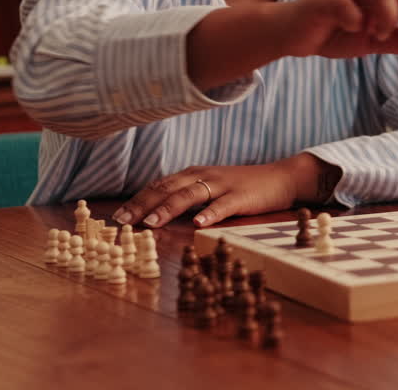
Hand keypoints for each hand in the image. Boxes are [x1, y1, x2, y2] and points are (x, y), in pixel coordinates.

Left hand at [111, 153, 341, 227]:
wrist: (280, 178)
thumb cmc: (241, 187)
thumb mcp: (210, 187)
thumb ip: (186, 196)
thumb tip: (155, 213)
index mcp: (193, 174)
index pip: (159, 185)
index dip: (137, 200)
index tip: (117, 216)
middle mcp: (203, 176)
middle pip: (167, 188)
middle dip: (143, 205)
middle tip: (122, 222)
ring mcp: (222, 185)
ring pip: (189, 195)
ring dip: (168, 209)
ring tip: (150, 223)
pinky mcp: (241, 197)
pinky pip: (222, 205)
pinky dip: (209, 214)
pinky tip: (197, 224)